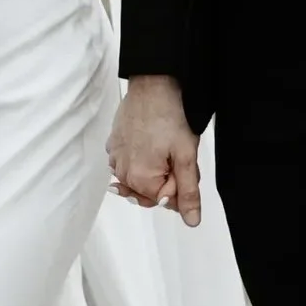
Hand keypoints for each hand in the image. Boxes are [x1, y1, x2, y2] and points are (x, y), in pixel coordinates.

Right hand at [107, 75, 200, 227]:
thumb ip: (188, 192)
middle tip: (175, 152)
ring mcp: (115, 157)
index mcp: (139, 180)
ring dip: (154, 167)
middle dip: (167, 177)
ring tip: (163, 144)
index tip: (183, 161)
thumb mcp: (186, 156)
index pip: (167, 199)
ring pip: (140, 177)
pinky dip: (140, 157)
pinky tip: (149, 141)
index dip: (181, 182)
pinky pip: (129, 162)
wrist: (152, 83)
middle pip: (151, 191)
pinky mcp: (113, 143)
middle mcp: (121, 173)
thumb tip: (191, 221)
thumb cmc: (169, 115)